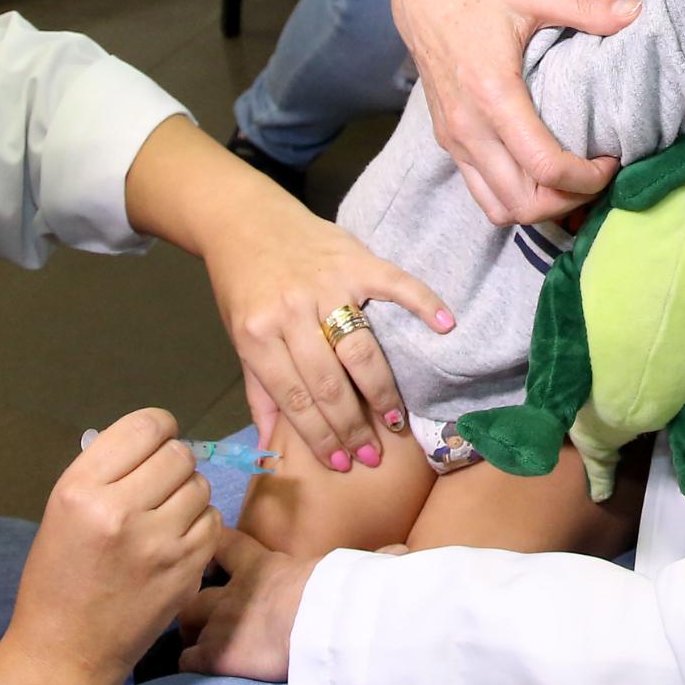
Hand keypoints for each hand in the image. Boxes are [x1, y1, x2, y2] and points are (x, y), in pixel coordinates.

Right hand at [0, 408, 220, 684]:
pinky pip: (212, 522)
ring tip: (164, 515)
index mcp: (82, 489)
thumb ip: (106, 472)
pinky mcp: (186, 570)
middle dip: (173, 462)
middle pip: (179, 454)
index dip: (159, 428)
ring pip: (200, 486)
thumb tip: (153, 440)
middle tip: (158, 484)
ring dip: (187, 493)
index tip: (156, 442)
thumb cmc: (57, 577)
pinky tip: (177, 539)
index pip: (144, 426)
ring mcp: (159, 542)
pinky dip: (200, 524)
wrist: (66, 651)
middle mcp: (121, 509)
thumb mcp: (63, 510)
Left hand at [177, 528, 318, 681]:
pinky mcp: (216, 656)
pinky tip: (197, 667)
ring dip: (190, 632)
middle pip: (194, 588)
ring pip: (186, 623)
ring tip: (196, 642)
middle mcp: (232, 592)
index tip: (209, 554)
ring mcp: (220, 624)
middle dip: (192, 598)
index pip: (225, 542)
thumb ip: (316, 573)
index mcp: (259, 566)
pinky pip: (188, 660)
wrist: (320, 624)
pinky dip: (189, 663)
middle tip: (199, 611)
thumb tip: (355, 567)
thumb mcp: (324, 572)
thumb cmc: (332, 596)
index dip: (212, 545)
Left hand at [203, 190, 453, 468]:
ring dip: (380, 390)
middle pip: (330, 382)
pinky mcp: (353, 259)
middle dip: (353, 426)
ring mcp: (326, 284)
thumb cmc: (242, 287)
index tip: (343, 463)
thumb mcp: (240, 339)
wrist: (244, 221)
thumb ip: (260, 391)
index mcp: (257, 335)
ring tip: (395, 422)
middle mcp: (291, 311)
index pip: (295, 398)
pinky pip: (395, 283)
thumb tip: (271, 447)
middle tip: (373, 454)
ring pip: (360, 348)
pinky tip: (445, 326)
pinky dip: (422, 302)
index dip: (321, 436)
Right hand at [392, 0, 637, 224]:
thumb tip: (636, 14)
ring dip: (538, 207)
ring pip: (499, 209)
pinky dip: (514, 198)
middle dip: (567, 201)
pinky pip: (482, 193)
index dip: (586, 178)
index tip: (611, 160)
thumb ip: (586, 8)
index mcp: (493, 94)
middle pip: (522, 203)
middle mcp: (469, 128)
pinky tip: (539, 176)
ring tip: (568, 183)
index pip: (544, 166)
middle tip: (595, 176)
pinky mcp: (448, 142)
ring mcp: (454, 140)